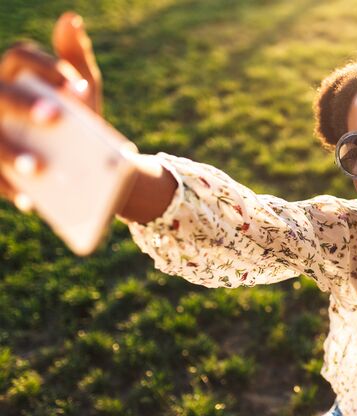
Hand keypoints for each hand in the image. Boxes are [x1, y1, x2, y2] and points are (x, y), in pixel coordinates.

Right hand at [0, 12, 101, 207]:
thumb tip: (70, 18)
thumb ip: (77, 57)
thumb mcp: (85, 91)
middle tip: (55, 117)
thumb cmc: (81, 118)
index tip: (76, 84)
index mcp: (17, 74)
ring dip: (12, 152)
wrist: (90, 164)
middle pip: (0, 95)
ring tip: (40, 168)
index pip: (18, 56)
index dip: (45, 66)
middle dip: (25, 105)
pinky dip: (9, 186)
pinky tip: (29, 198)